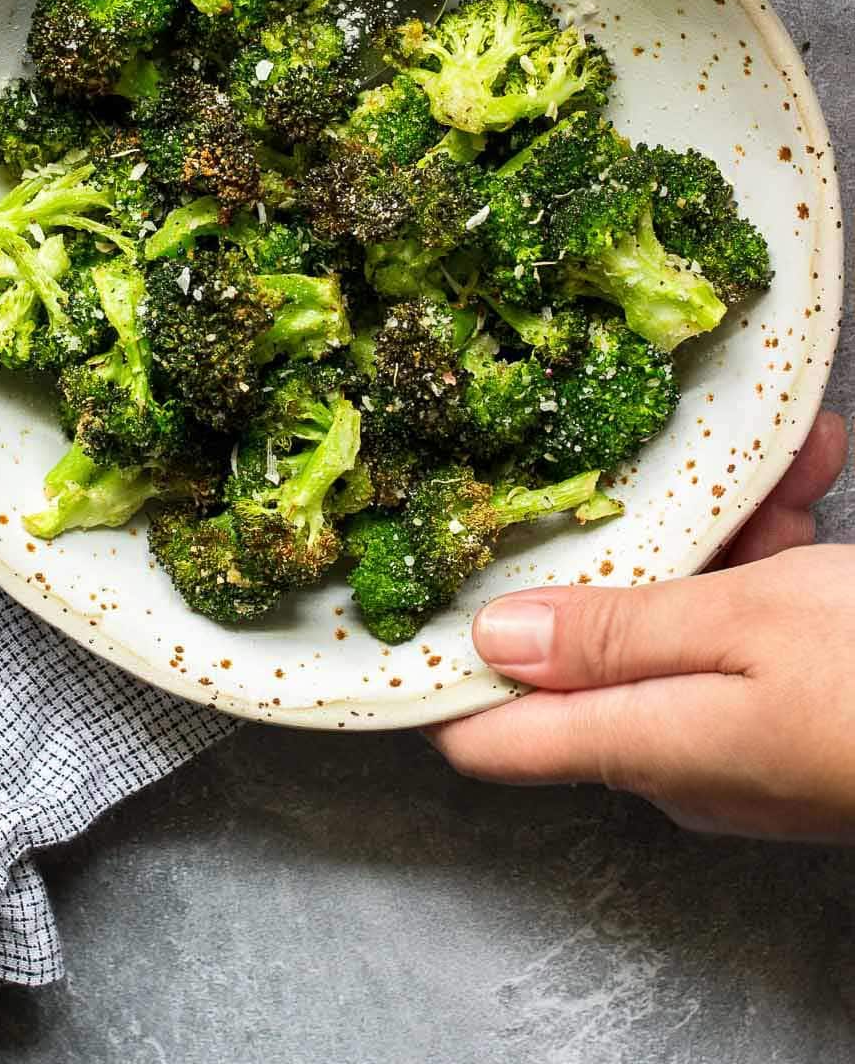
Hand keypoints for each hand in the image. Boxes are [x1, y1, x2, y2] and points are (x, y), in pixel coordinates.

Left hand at [428, 414, 850, 840]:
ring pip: (685, 620)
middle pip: (593, 647)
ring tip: (766, 459)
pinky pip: (749, 634)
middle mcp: (676, 757)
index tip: (414, 583)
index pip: (491, 736)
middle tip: (640, 465)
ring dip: (717, 539)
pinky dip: (771, 566)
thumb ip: (618, 634)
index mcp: (643, 744)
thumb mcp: (746, 627)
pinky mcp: (792, 717)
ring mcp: (735, 739)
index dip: (438, 672)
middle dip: (615, 549)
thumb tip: (493, 643)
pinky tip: (802, 492)